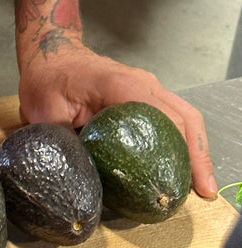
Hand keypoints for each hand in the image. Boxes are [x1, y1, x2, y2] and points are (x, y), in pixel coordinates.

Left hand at [17, 44, 216, 199]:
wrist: (50, 56)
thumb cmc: (47, 81)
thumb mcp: (46, 114)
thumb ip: (64, 143)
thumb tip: (79, 177)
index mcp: (121, 86)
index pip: (163, 118)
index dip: (180, 150)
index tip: (188, 179)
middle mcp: (142, 85)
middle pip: (185, 118)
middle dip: (197, 156)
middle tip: (202, 190)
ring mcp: (146, 89)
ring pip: (184, 117)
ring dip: (194, 150)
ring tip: (198, 184)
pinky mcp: (142, 97)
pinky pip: (171, 117)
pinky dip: (180, 141)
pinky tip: (179, 165)